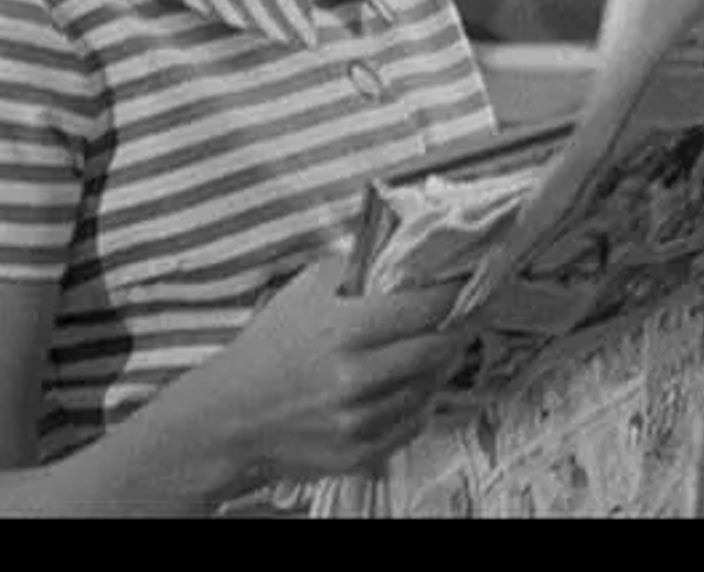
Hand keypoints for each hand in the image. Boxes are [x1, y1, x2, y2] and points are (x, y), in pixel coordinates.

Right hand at [179, 255, 472, 489]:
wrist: (231, 414)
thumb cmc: (273, 342)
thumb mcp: (310, 286)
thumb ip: (362, 267)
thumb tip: (412, 250)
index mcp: (347, 330)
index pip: (429, 308)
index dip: (458, 292)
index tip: (471, 280)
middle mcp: (358, 379)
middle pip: (441, 347)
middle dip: (461, 324)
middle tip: (472, 308)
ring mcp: (361, 421)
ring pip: (432, 385)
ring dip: (442, 362)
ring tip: (440, 341)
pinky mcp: (362, 453)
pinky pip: (415, 422)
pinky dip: (421, 399)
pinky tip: (413, 380)